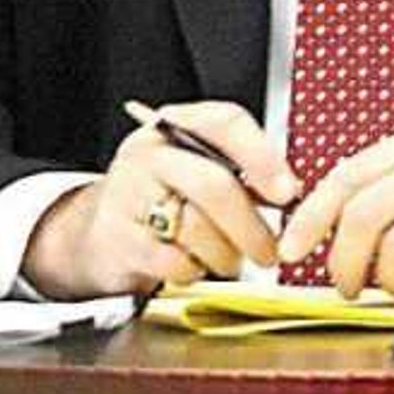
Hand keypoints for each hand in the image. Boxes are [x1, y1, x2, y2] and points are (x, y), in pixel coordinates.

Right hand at [18, 100, 297, 298]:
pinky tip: (192, 266)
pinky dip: (193, 271)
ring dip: (225, 256)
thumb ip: (242, 173)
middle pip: (214, 186)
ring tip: (227, 261)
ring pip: (198, 229)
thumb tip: (290, 194)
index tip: (287, 192)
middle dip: (251, 227)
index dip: (262, 157)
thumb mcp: (198, 171)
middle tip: (269, 252)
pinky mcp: (118, 237)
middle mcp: (149, 154)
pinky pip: (174, 261)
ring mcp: (128, 193)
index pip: (226, 122)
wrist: (103, 232)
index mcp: (176, 127)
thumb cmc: (164, 200)